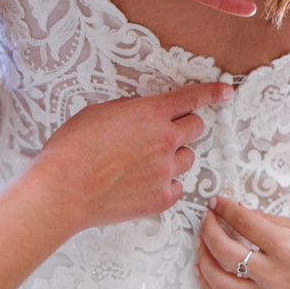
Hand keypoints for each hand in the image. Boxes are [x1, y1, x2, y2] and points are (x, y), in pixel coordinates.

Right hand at [30, 83, 233, 232]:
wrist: (63, 189)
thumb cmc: (72, 149)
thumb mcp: (100, 112)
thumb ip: (131, 110)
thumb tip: (143, 113)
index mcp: (151, 113)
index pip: (191, 98)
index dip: (212, 92)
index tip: (226, 91)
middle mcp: (165, 140)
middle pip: (196, 127)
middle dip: (183, 127)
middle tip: (163, 135)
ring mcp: (166, 170)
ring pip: (187, 158)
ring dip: (173, 157)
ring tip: (143, 164)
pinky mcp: (162, 198)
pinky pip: (177, 187)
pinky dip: (164, 184)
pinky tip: (141, 184)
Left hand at [197, 196, 289, 288]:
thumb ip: (270, 221)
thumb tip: (240, 210)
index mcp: (286, 247)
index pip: (243, 222)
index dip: (225, 209)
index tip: (217, 202)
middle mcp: (272, 274)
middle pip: (223, 250)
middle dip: (209, 229)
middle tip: (208, 219)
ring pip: (218, 280)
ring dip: (203, 258)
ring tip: (202, 244)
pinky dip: (210, 286)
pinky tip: (206, 271)